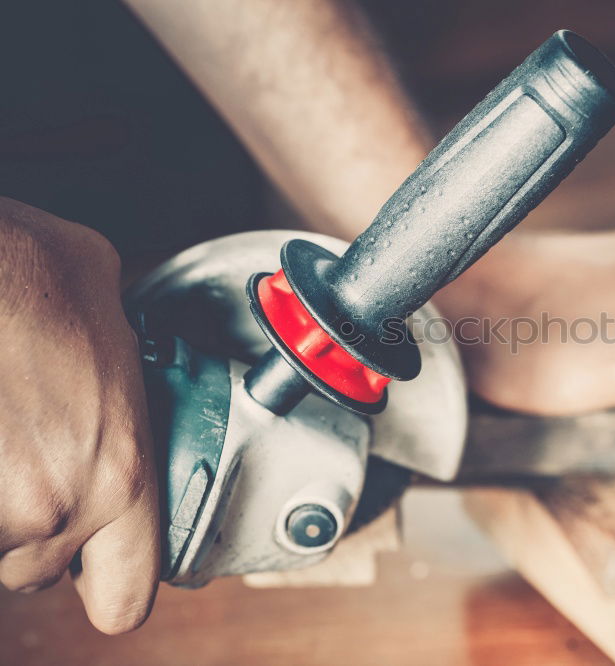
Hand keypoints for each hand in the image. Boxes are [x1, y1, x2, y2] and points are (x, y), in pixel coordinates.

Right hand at [0, 198, 158, 633]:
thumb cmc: (30, 275)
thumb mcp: (114, 318)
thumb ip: (127, 369)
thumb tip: (123, 350)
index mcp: (120, 474)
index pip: (129, 597)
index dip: (114, 584)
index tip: (104, 563)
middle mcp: (57, 510)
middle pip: (39, 571)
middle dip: (37, 531)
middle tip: (32, 466)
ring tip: (4, 434)